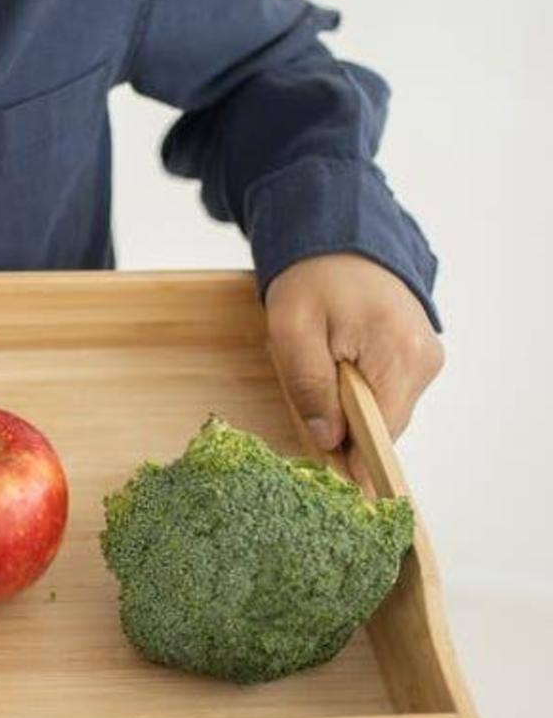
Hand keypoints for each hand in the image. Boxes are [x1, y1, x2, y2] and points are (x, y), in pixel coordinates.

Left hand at [265, 253, 443, 469]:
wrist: (338, 240)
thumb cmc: (312, 279)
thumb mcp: (292, 330)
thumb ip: (310, 385)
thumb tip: (329, 439)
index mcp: (400, 354)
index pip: (382, 432)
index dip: (352, 457)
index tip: (326, 476)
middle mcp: (425, 361)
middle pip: (383, 426)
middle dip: (343, 426)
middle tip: (305, 407)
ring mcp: (426, 359)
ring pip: (383, 412)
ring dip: (348, 408)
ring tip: (319, 374)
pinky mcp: (417, 357)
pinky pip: (386, 394)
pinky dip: (358, 393)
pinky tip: (336, 371)